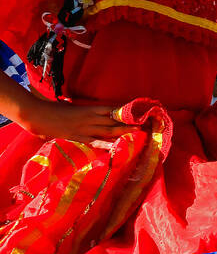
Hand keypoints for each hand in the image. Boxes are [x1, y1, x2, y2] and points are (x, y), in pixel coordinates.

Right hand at [17, 97, 135, 141]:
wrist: (37, 115)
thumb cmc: (53, 108)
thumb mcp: (71, 106)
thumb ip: (84, 111)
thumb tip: (96, 112)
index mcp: (88, 109)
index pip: (111, 109)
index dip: (124, 112)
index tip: (137, 113)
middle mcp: (88, 119)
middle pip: (112, 121)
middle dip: (128, 123)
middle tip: (143, 125)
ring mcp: (83, 129)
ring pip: (106, 131)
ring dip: (121, 133)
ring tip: (135, 134)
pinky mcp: (76, 137)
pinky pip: (93, 141)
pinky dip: (105, 144)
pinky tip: (115, 146)